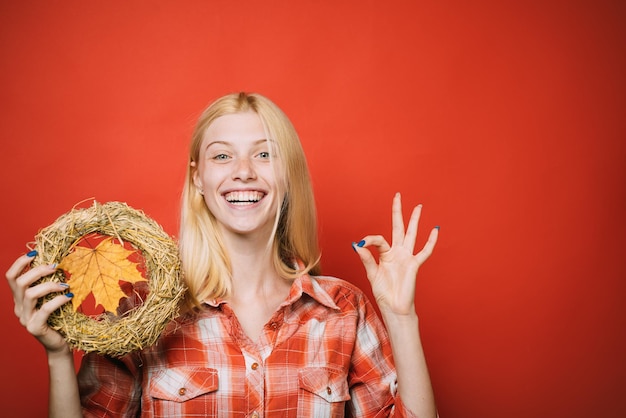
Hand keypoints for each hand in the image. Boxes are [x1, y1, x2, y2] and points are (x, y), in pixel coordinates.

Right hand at [5, 251, 71, 353]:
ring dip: (49, 285)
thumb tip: (57, 263)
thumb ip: (49, 284)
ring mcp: (25, 319)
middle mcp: (19, 308)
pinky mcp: (35, 328)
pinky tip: (69, 296)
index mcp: (20, 299)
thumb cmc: (58, 319)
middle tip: (55, 267)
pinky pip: (45, 309)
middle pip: (19, 282)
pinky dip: (58, 300)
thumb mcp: (51, 298)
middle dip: (38, 271)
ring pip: (30, 294)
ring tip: (65, 284)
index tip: (35, 253)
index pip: (11, 277)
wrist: (58, 345)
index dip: (20, 263)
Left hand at [352, 193, 437, 316]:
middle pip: (398, 227)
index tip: (361, 244)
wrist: (394, 307)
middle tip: (398, 196)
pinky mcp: (414, 264)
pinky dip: (430, 241)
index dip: (370, 239)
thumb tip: (357, 245)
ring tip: (418, 206)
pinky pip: (424, 251)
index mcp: (385, 254)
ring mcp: (407, 257)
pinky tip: (435, 229)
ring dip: (414, 220)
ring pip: (412, 234)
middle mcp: (397, 252)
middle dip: (398, 212)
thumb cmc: (383, 292)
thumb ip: (367, 259)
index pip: (378, 240)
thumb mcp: (372, 274)